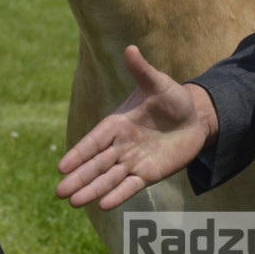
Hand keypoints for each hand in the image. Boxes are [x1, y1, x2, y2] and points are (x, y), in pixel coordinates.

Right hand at [55, 45, 215, 209]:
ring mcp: (133, 160)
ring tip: (73, 202)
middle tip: (59, 193)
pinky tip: (103, 205)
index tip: (61, 167)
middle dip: (78, 177)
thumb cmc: (173, 97)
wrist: (195, 117)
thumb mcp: (157, 83)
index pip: (93, 141)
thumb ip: (141, 70)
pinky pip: (130, 186)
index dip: (78, 154)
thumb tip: (131, 48)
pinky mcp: (149, 173)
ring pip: (108, 177)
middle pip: (95, 164)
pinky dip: (117, 195)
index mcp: (117, 122)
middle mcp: (121, 144)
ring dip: (92, 189)